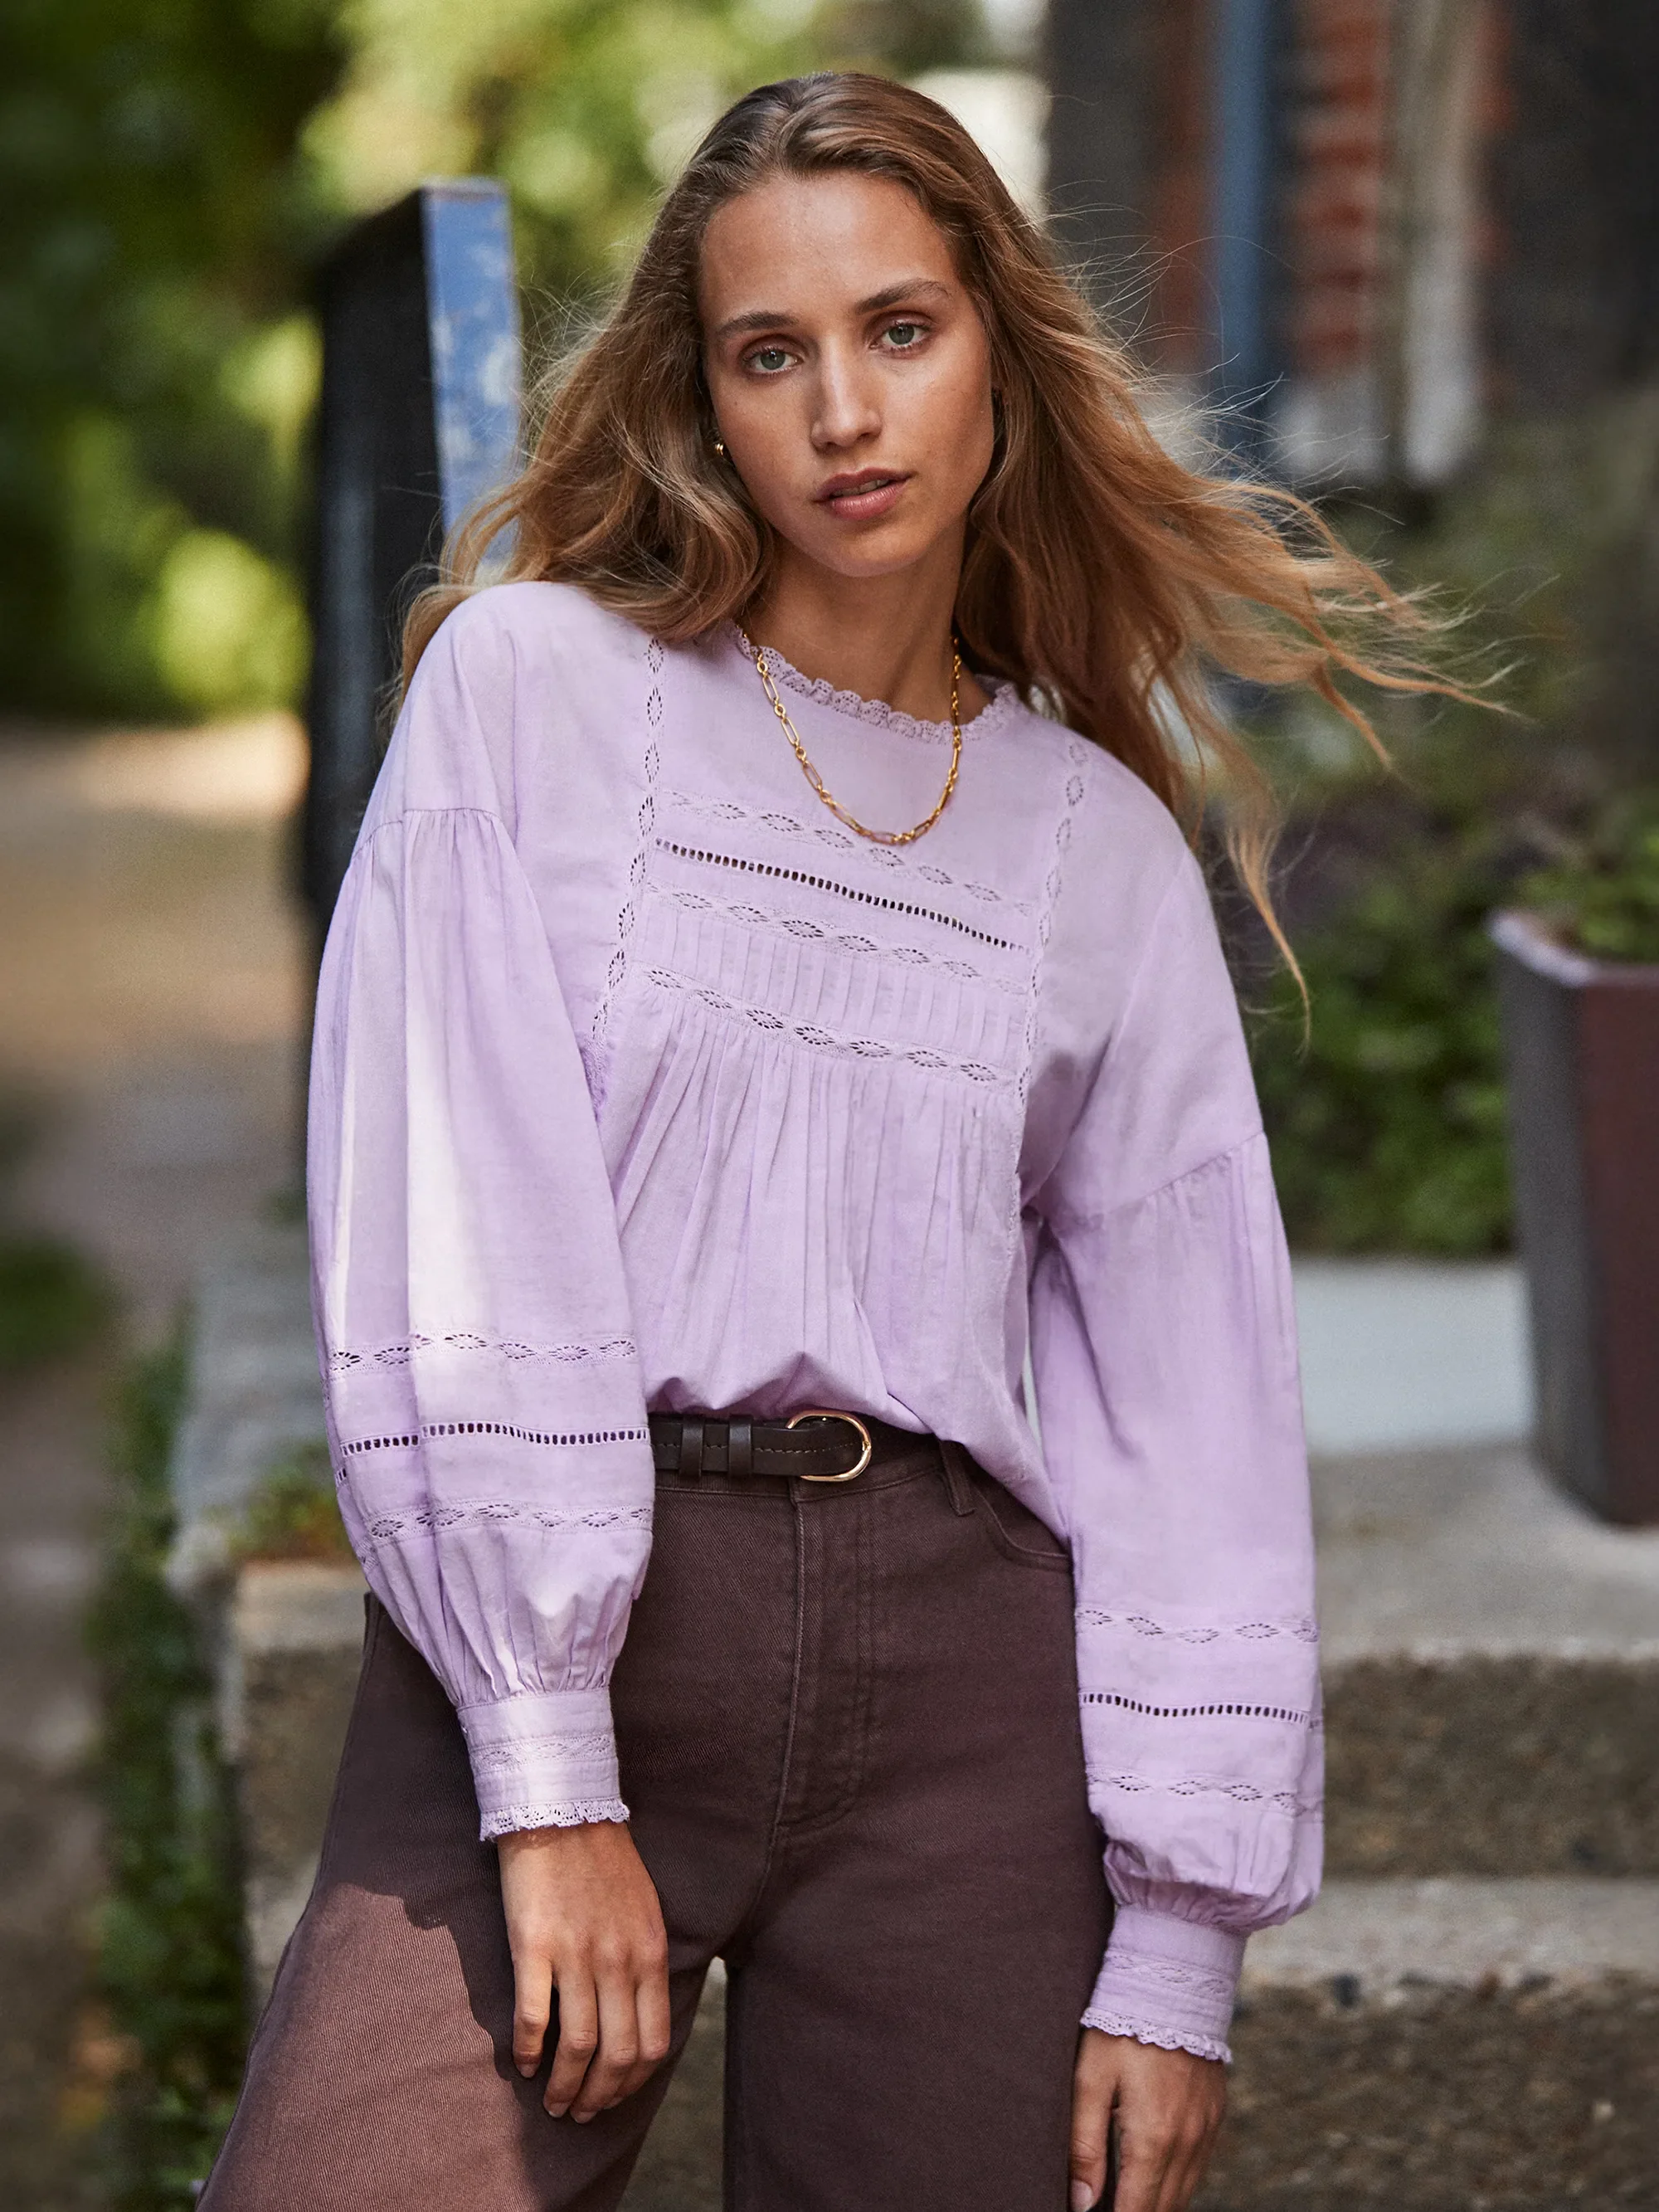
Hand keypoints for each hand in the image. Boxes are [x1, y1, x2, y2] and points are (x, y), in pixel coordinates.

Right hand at [496, 1821, 671, 2121]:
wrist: (562, 1809)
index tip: (614, 2096)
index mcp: (650, 1953)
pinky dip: (529, 2052)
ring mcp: (576, 1955)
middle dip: (599, 2097)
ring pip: (576, 2048)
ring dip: (564, 2088)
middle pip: (616, 2056)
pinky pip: (533, 2018)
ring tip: (552, 2103)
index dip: (632, 2082)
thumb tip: (641, 2017)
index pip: (653, 2043)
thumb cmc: (604, 1861)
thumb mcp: (646, 1910)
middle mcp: (618, 1961)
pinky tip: (524, 2064)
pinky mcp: (534, 1947)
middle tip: (580, 2113)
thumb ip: (645, 1962)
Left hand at [1069, 2029, 1225, 2211]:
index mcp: (1153, 2139)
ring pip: (1185, 2194)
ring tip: (1125, 2199)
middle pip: (1163, 2209)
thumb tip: (1082, 2203)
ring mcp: (1206, 2131)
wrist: (1172, 1982)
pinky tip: (1152, 2175)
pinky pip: (1198, 2168)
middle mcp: (1187, 2143)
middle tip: (1108, 2206)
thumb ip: (1085, 2145)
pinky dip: (1176, 2181)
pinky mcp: (1215, 2116)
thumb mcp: (1090, 2080)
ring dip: (1157, 2202)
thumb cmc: (1121, 2027)